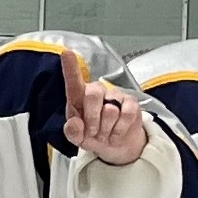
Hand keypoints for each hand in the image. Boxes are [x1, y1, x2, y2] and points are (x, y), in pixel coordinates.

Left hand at [57, 43, 148, 164]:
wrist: (116, 145)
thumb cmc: (93, 135)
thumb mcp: (78, 138)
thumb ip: (72, 131)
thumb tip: (74, 123)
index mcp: (79, 98)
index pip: (74, 81)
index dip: (70, 67)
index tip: (66, 53)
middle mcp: (97, 91)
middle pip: (92, 94)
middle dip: (92, 119)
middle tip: (93, 132)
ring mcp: (116, 95)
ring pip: (110, 110)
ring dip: (106, 129)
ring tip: (105, 133)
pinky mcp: (132, 102)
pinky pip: (126, 115)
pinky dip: (119, 130)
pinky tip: (116, 133)